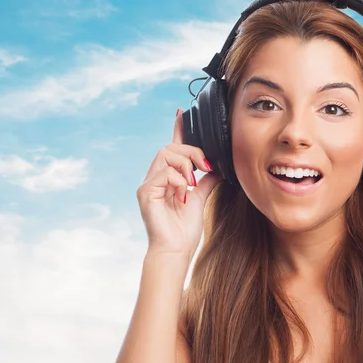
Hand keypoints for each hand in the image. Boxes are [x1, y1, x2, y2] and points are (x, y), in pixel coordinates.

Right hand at [136, 109, 223, 260]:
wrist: (176, 250)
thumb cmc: (184, 230)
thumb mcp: (201, 199)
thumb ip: (207, 180)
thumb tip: (218, 166)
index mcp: (169, 177)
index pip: (173, 148)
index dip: (178, 129)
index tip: (182, 112)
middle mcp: (156, 177)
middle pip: (170, 147)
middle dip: (191, 151)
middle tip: (205, 167)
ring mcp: (149, 184)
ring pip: (165, 154)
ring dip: (185, 164)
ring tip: (193, 182)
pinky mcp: (145, 192)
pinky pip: (163, 173)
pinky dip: (179, 180)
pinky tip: (184, 194)